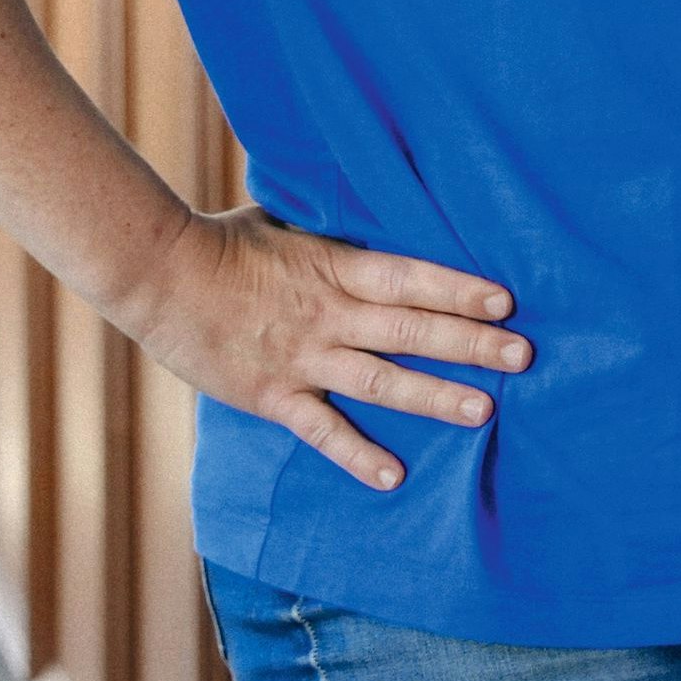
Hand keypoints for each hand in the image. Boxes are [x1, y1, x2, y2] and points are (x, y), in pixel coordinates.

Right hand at [111, 206, 530, 490]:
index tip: (506, 301)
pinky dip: (357, 455)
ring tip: (483, 411)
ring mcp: (302, 358)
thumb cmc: (224, 240)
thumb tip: (375, 204)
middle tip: (523, 356)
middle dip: (471, 343)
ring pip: (380, 380)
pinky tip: (394, 476)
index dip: (459, 289)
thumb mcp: (289, 221)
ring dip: (433, 396)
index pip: (410, 278)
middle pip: (411, 330)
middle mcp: (328, 314)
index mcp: (335, 267)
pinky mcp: (272, 395)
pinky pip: (322, 430)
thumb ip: (335, 231)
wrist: (157, 274)